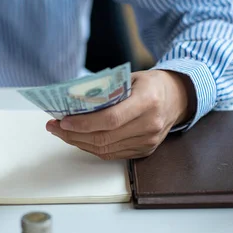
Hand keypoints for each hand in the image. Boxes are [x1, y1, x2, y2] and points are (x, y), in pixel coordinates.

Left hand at [46, 70, 195, 159]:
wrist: (178, 98)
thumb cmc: (150, 85)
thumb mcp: (129, 78)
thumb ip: (105, 90)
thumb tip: (72, 102)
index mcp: (148, 101)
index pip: (111, 119)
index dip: (84, 123)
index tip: (63, 121)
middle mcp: (150, 125)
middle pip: (104, 138)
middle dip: (74, 134)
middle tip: (54, 127)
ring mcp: (148, 141)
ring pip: (105, 149)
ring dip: (79, 142)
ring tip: (61, 132)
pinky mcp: (144, 151)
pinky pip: (111, 154)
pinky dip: (91, 147)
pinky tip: (78, 138)